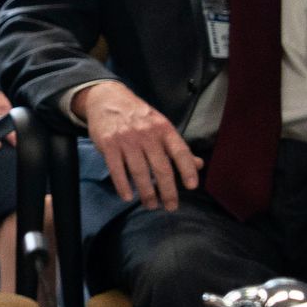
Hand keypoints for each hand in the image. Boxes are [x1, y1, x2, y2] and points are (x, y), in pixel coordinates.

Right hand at [78, 79, 198, 211]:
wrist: (107, 100)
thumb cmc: (138, 117)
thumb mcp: (161, 126)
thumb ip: (177, 147)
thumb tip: (199, 165)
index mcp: (164, 129)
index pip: (180, 151)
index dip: (187, 169)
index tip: (191, 187)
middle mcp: (147, 134)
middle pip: (161, 167)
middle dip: (167, 191)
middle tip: (171, 206)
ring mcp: (126, 140)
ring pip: (139, 172)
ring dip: (146, 193)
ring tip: (151, 205)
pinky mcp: (108, 145)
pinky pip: (117, 170)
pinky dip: (123, 185)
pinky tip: (128, 197)